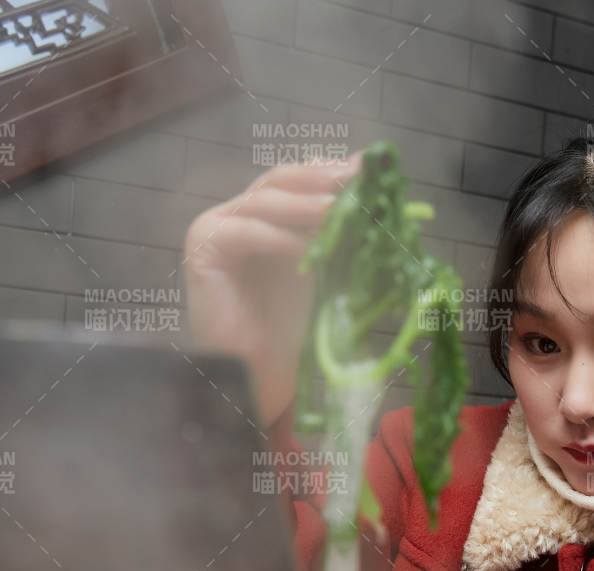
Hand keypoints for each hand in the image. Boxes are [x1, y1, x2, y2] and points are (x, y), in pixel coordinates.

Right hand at [182, 150, 363, 426]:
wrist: (257, 379)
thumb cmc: (292, 334)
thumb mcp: (329, 275)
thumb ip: (347, 239)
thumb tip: (391, 206)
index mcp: (268, 216)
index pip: (299, 180)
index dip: (332, 171)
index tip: (368, 168)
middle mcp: (239, 214)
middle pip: (280, 180)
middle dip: (320, 179)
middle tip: (355, 179)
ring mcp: (216, 228)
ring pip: (264, 200)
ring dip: (304, 204)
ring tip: (338, 210)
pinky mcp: (203, 249)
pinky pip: (244, 232)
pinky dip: (278, 238)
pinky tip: (306, 250)